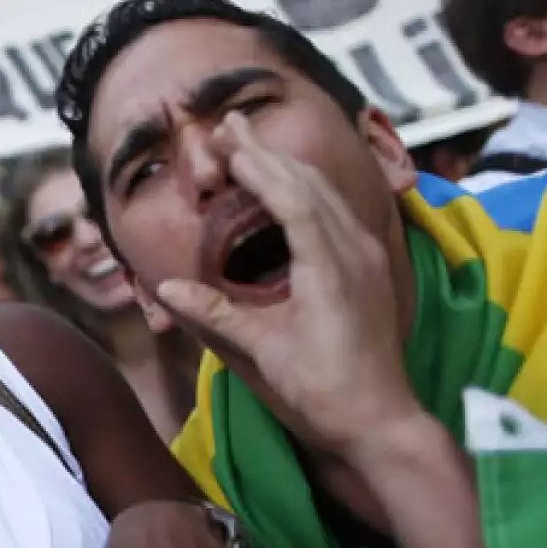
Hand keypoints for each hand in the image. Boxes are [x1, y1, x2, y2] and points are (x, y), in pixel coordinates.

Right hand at [155, 113, 422, 455]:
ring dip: (287, 166)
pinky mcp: (371, 267)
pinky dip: (307, 189)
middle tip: (229, 127)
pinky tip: (290, 187)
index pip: (290, 195)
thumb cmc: (322, 390)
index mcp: (329, 263)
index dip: (255, 164)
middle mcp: (354, 248)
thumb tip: (166, 287)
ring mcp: (367, 255)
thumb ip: (215, 313)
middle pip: (308, 182)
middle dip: (266, 153)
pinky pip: (338, 211)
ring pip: (326, 192)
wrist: (380, 420)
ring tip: (252, 148)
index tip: (225, 141)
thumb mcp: (262, 350)